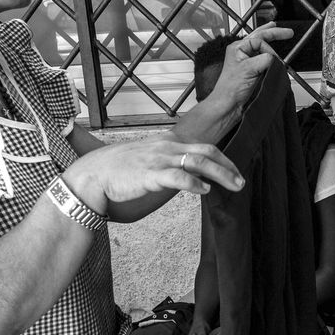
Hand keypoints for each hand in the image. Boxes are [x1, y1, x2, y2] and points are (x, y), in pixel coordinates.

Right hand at [64, 137, 244, 210]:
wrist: (93, 173)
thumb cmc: (118, 170)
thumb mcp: (147, 160)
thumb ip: (167, 163)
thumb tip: (186, 174)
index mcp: (167, 142)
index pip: (203, 147)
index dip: (223, 160)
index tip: (234, 172)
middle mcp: (166, 147)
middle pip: (207, 152)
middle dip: (228, 167)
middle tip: (241, 182)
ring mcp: (159, 159)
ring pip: (199, 162)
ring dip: (221, 175)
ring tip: (234, 187)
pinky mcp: (150, 174)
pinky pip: (178, 177)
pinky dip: (195, 183)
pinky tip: (205, 191)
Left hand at [204, 23, 295, 114]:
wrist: (229, 105)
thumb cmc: (230, 89)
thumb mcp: (249, 69)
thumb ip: (265, 60)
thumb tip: (275, 59)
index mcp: (238, 48)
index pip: (259, 39)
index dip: (269, 49)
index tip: (275, 59)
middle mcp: (242, 53)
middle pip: (260, 37)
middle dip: (274, 32)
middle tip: (288, 32)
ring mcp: (247, 62)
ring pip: (261, 46)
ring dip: (271, 40)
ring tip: (280, 34)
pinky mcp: (252, 72)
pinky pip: (264, 59)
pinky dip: (271, 55)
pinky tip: (275, 54)